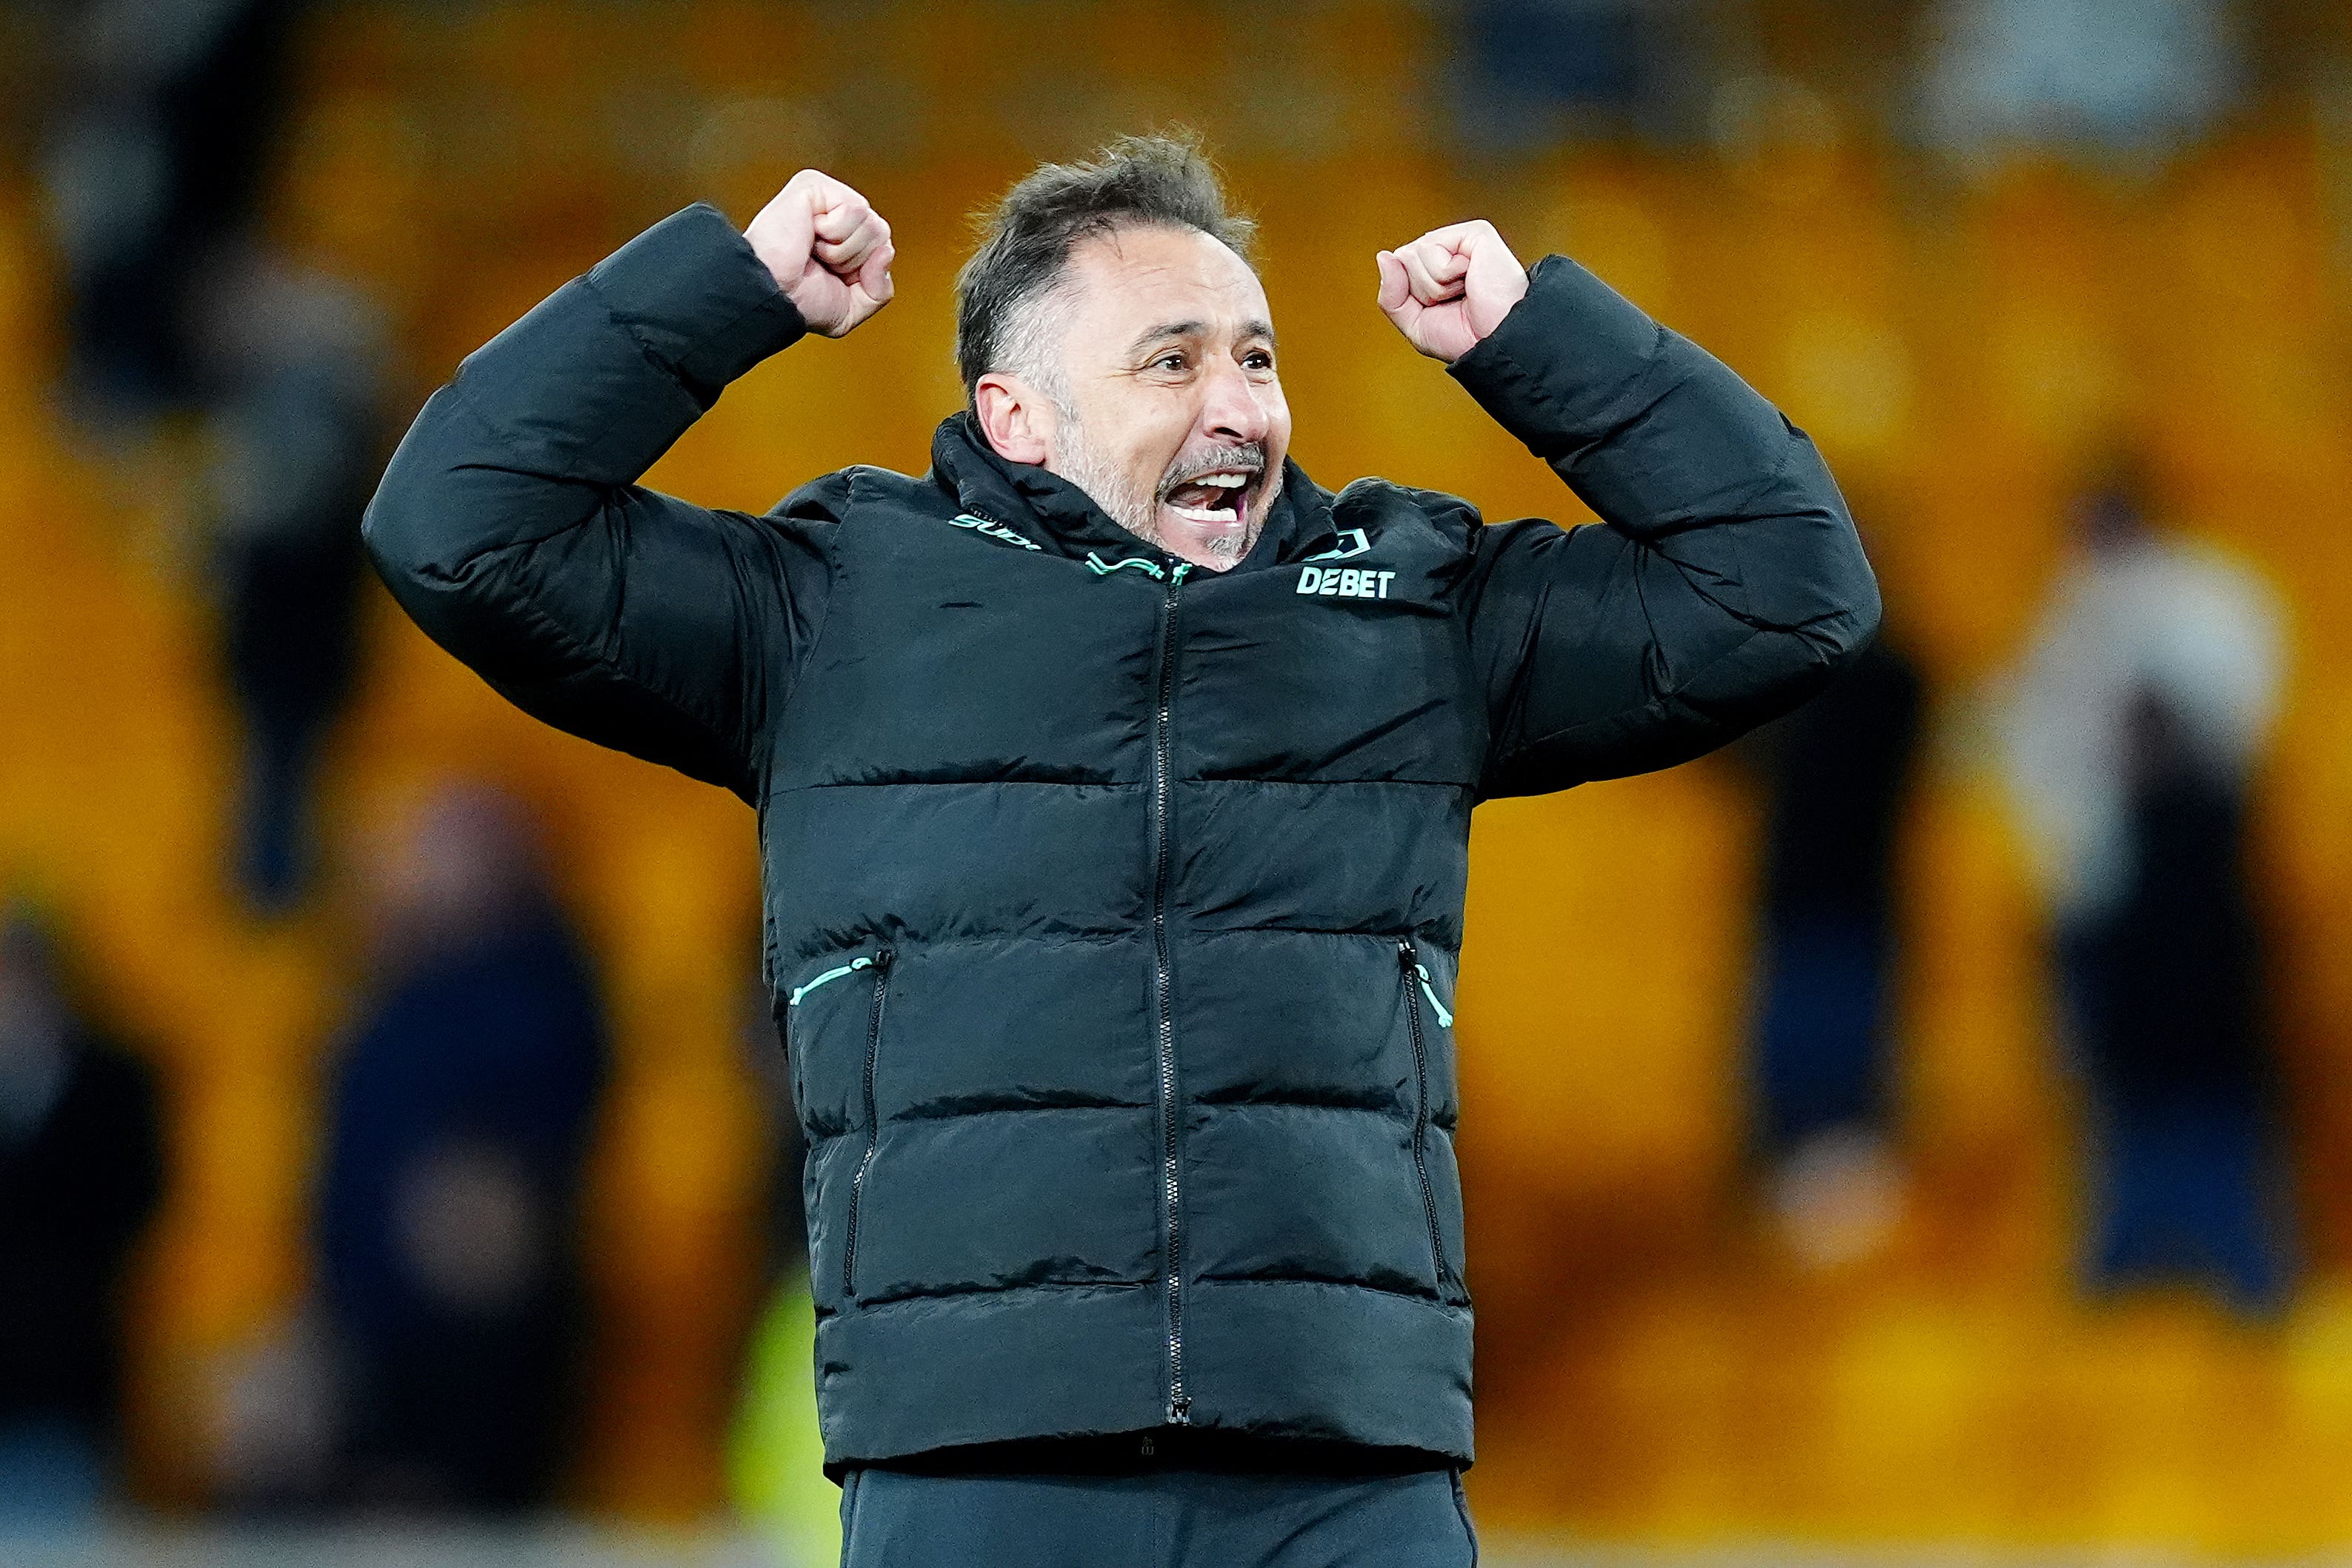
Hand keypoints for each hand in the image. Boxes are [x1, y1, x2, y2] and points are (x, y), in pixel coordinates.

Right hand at [745, 170, 894, 337]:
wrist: (771, 294)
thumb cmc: (798, 300)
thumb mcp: (851, 310)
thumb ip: (880, 289)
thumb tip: (886, 252)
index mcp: (844, 238)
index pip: (882, 248)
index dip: (863, 272)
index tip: (830, 277)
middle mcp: (836, 215)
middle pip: (881, 234)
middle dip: (854, 261)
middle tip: (820, 263)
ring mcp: (826, 197)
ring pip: (872, 224)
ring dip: (843, 250)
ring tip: (813, 251)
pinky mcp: (815, 185)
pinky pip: (856, 209)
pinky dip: (835, 233)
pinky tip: (810, 235)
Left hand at [1375, 221, 1527, 362]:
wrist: (1496, 343)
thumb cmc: (1466, 336)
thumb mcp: (1414, 324)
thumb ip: (1391, 295)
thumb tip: (1384, 257)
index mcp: (1435, 270)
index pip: (1397, 268)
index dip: (1411, 295)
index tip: (1440, 309)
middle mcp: (1447, 252)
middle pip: (1403, 258)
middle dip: (1422, 290)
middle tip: (1454, 300)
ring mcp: (1460, 240)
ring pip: (1414, 253)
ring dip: (1436, 284)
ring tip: (1463, 291)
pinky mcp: (1474, 232)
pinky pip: (1431, 248)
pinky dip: (1445, 273)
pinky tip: (1469, 278)